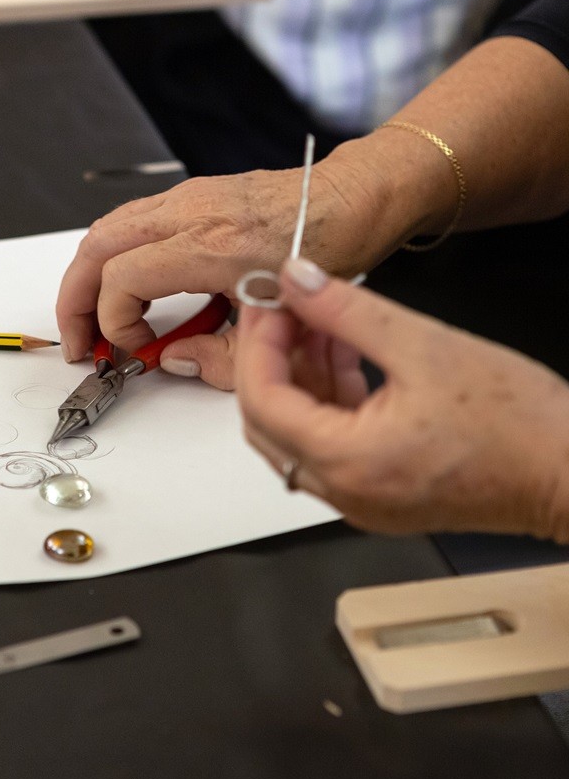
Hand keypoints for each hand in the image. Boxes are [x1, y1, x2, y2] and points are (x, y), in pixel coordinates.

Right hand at [56, 163, 380, 390]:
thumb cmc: (324, 250)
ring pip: (105, 230)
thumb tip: (170, 360)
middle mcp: (188, 214)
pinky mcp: (189, 195)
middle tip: (79, 342)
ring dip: (87, 276)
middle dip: (74, 301)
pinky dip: (111, 256)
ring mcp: (185, 198)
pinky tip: (123, 287)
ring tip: (91, 318)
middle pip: (95, 249)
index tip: (133, 349)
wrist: (348, 200)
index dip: (113, 323)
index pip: (121, 281)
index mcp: (209, 246)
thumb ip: (218, 357)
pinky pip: (128, 221)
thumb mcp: (274, 325)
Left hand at [236, 257, 568, 540]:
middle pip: (269, 421)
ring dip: (301, 374)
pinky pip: (330, 443)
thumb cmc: (521, 424)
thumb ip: (347, 311)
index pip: (262, 400)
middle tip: (282, 307)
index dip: (257, 343)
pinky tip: (345, 351)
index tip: (264, 300)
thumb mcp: (426, 346)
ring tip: (320, 319)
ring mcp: (357, 498)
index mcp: (347, 461)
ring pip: (298, 432)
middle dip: (271, 358)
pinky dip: (329, 397)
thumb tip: (295, 281)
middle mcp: (341, 491)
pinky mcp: (376, 493)